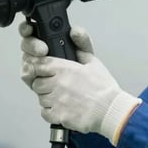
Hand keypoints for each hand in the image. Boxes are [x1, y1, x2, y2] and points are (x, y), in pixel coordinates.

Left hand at [18, 21, 140, 144]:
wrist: (111, 110)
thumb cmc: (104, 88)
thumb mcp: (93, 62)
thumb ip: (80, 46)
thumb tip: (74, 32)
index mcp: (64, 68)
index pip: (38, 64)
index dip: (37, 67)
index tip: (41, 70)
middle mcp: (57, 83)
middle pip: (36, 82)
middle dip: (43, 84)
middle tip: (55, 86)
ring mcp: (57, 100)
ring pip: (40, 98)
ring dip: (48, 98)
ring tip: (62, 98)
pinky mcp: (58, 115)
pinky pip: (45, 112)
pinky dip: (50, 111)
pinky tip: (62, 108)